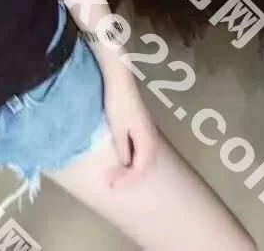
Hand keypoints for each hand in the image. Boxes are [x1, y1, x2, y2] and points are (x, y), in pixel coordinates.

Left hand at [102, 65, 158, 187]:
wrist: (119, 79)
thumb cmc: (118, 103)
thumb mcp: (117, 130)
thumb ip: (123, 149)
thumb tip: (127, 163)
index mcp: (147, 141)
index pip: (140, 169)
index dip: (126, 180)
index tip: (112, 185)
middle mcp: (151, 137)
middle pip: (145, 165)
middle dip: (129, 177)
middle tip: (112, 183)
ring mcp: (147, 130)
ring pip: (144, 157)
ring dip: (131, 168)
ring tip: (117, 175)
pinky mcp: (141, 124)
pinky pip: (140, 148)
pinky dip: (132, 158)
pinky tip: (123, 158)